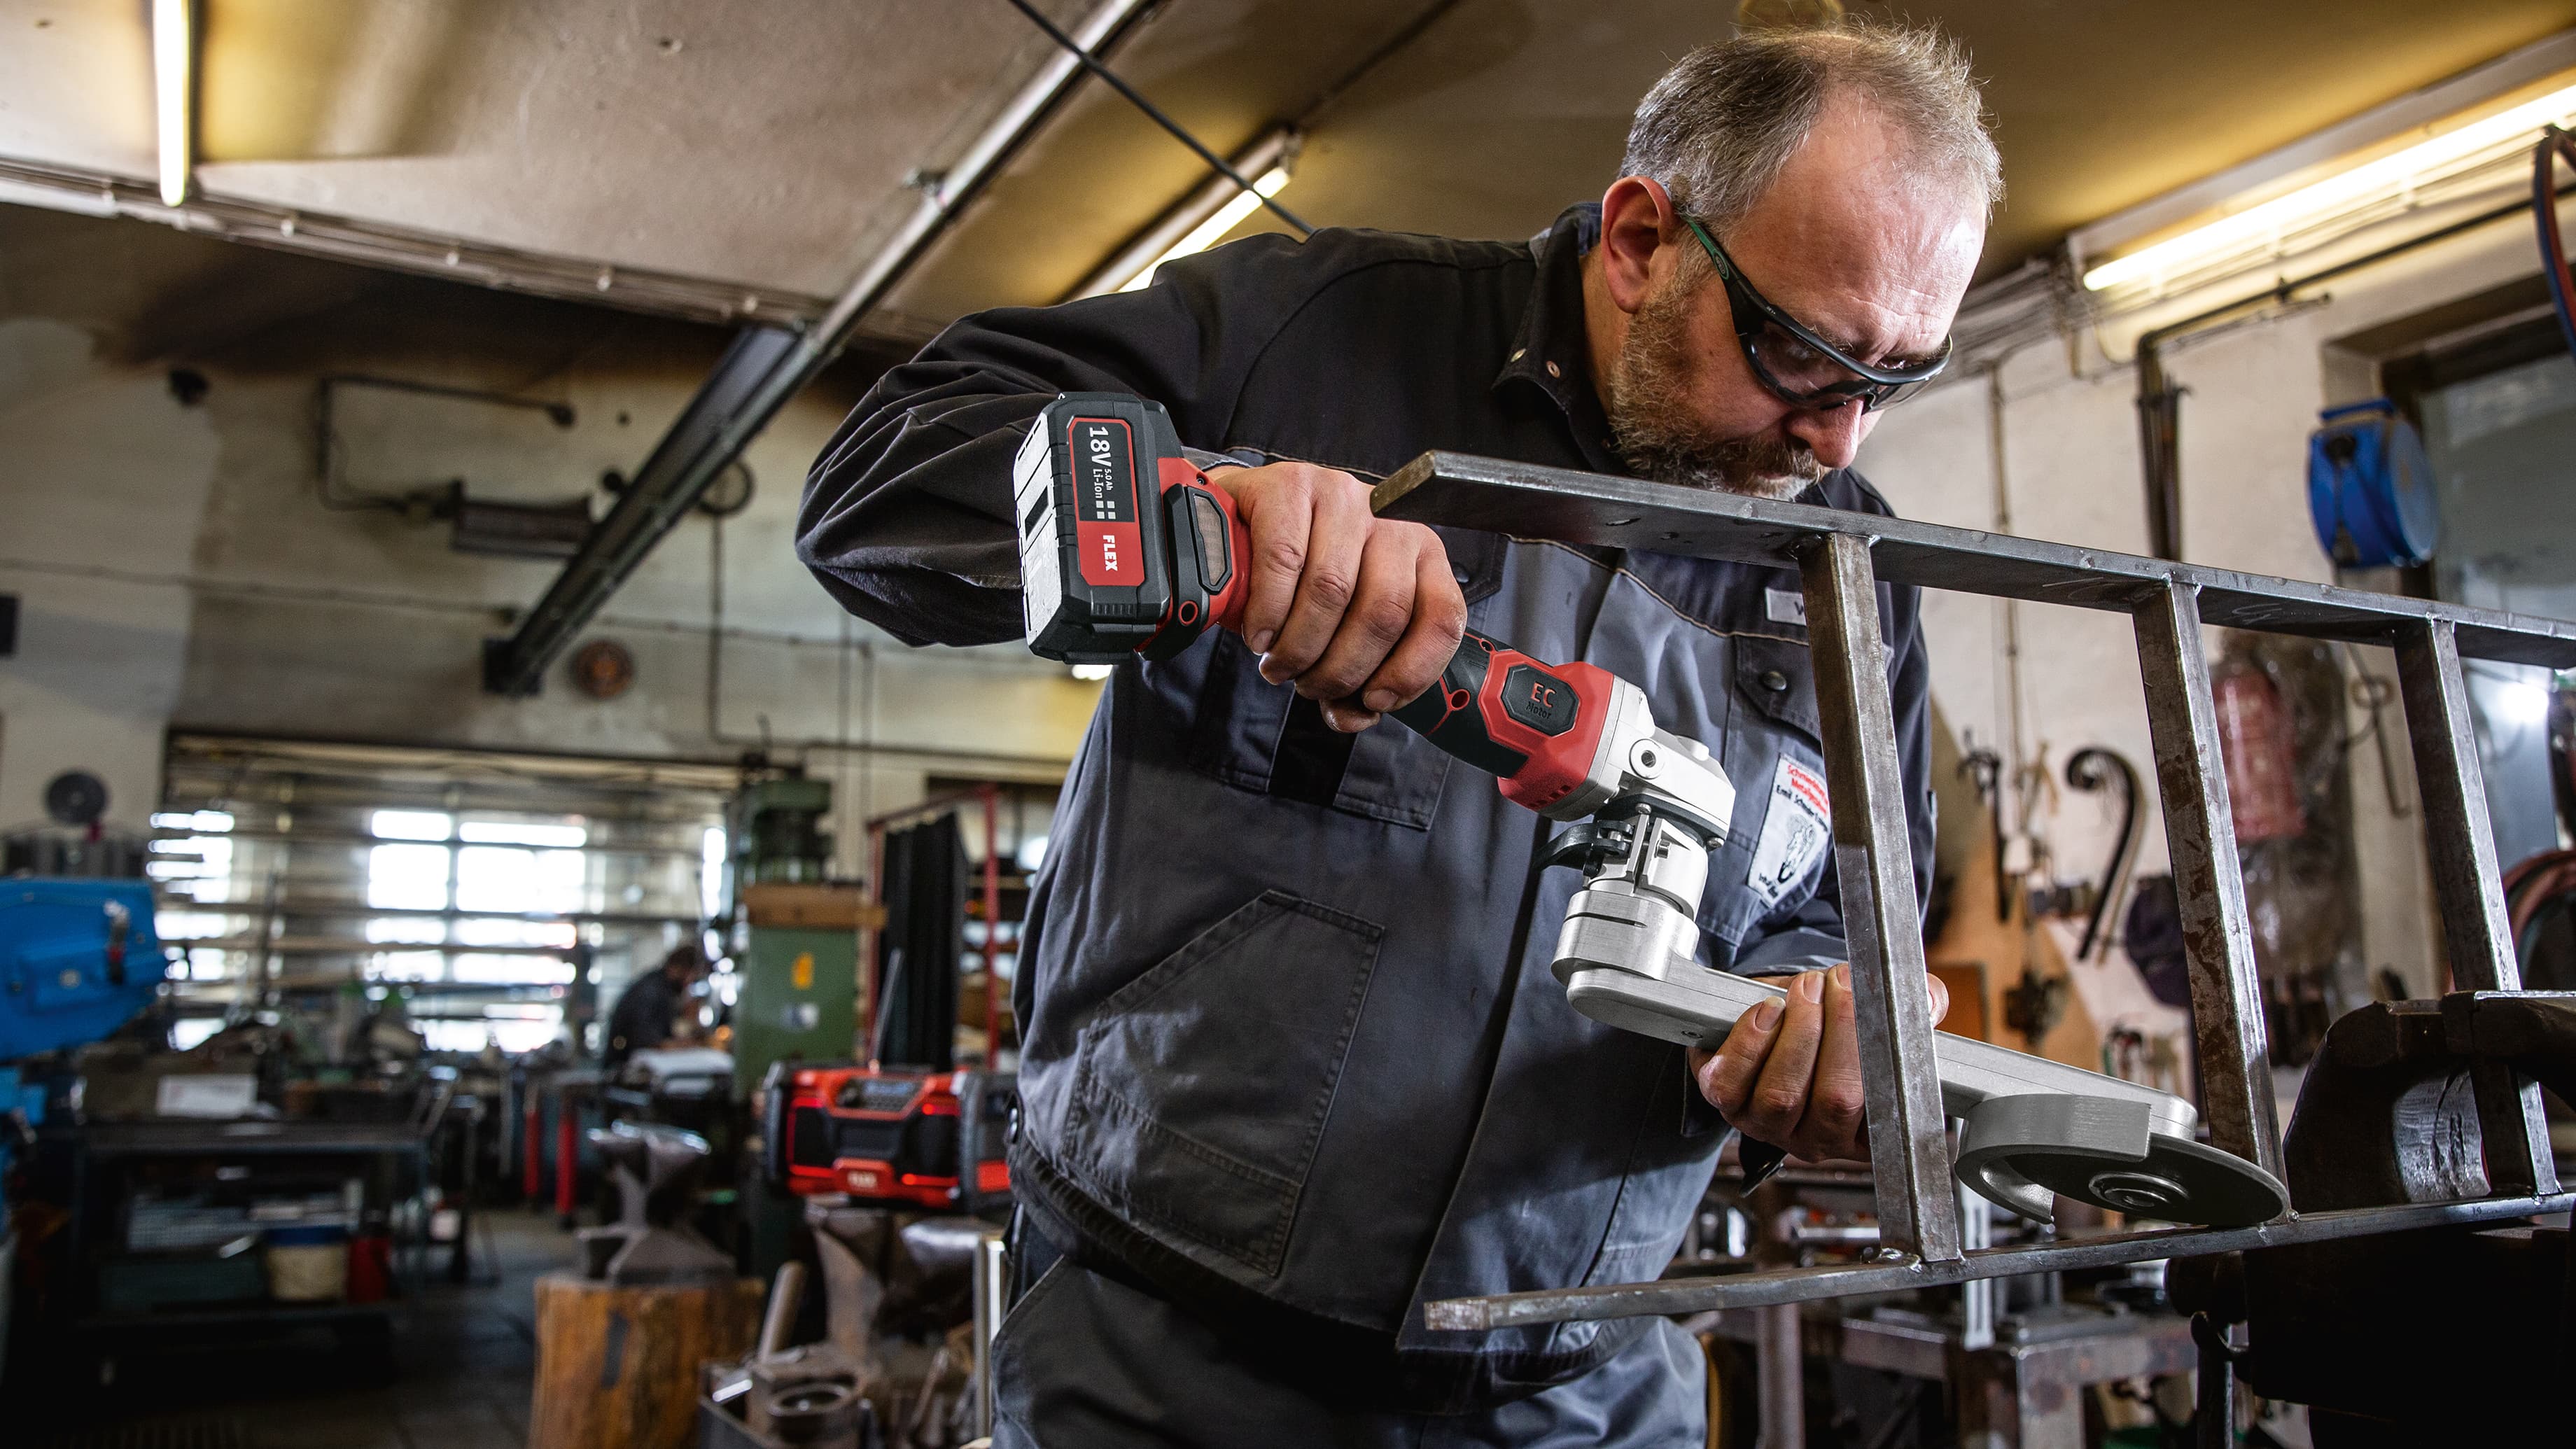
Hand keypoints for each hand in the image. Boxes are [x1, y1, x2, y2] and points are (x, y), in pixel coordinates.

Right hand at [1210, 461, 1465, 732]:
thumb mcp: (1338, 630)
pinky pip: (1284, 559)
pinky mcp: (1291, 485)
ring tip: (1278, 665)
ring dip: (1300, 647)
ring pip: (1333, 590)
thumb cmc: (1298, 580)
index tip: (1373, 700)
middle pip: (1384, 611)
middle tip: (1308, 685)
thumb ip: (1355, 677)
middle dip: (1342, 668)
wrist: (1240, 522)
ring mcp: (1343, 495)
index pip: (1443, 616)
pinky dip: (1268, 612)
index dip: (1412, 670)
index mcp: (1421, 555)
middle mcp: (1390, 520)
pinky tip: (1259, 634)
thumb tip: (1356, 717)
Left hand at [1687, 964, 1951, 1163]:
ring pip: (1782, 1095)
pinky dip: (1750, 1042)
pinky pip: (1733, 1083)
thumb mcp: (1881, 1015)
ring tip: (1807, 988)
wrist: (1778, 1011)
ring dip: (1799, 1032)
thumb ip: (1916, 1007)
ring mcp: (1767, 1125)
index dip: (1880, 1057)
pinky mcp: (1726, 1102)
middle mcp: (1816, 1138)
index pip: (1884, 1111)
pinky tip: (1768, 1010)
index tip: (1879, 1006)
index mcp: (1864, 1131)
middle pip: (1834, 1101)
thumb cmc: (1832, 1021)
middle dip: (1840, 1032)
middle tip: (1839, 982)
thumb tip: (1929, 1000)